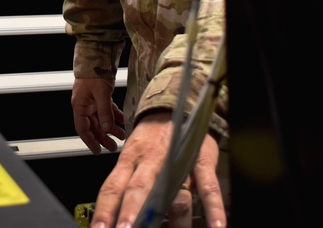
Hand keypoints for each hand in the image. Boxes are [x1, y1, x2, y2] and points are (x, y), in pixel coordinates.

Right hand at [72, 77, 125, 153]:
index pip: (82, 129)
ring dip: (111, 128)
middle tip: (113, 147)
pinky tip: (123, 121)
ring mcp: (92, 100)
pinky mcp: (100, 96)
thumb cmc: (94, 73)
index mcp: (79, 105)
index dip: (89, 141)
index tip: (97, 151)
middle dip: (103, 137)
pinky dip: (115, 116)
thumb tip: (107, 130)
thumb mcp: (101, 94)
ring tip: (122, 135)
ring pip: (101, 119)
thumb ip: (105, 112)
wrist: (96, 56)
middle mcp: (85, 105)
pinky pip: (107, 110)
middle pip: (93, 126)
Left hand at [89, 113, 226, 227]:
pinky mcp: (201, 159)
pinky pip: (208, 186)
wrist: (176, 107)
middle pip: (138, 189)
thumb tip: (117, 215)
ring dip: (175, 221)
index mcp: (129, 160)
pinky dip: (214, 208)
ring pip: (175, 193)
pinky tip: (217, 225)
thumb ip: (128, 186)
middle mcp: (150, 160)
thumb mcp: (133, 158)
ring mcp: (177, 159)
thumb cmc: (151, 139)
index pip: (112, 187)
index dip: (105, 210)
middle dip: (130, 213)